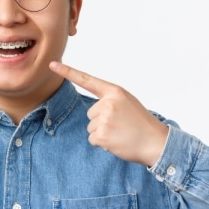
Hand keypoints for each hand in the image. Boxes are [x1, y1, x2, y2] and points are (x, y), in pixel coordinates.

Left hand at [49, 61, 167, 166]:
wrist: (156, 142)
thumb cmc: (141, 123)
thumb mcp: (127, 102)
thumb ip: (110, 100)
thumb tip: (93, 110)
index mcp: (114, 91)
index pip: (87, 80)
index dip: (67, 72)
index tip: (52, 65)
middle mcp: (107, 103)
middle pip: (90, 113)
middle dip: (102, 121)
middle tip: (121, 125)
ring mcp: (104, 119)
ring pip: (91, 126)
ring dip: (103, 132)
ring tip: (121, 133)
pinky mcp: (102, 135)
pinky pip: (92, 139)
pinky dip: (103, 143)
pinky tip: (117, 142)